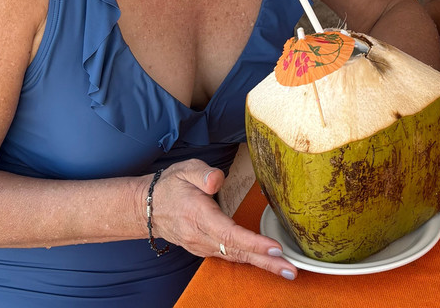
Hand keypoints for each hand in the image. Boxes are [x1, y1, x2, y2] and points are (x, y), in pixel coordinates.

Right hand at [150, 159, 296, 278]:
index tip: (275, 247)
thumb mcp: (184, 170)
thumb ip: (202, 174)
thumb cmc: (170, 186)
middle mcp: (200, 236)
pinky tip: (268, 262)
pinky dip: (250, 260)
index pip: (229, 233)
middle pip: (236, 252)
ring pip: (235, 257)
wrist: (148, 208)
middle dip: (266, 262)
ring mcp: (201, 246)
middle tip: (291, 270)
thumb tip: (217, 180)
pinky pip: (230, 256)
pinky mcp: (204, 249)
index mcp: (198, 215)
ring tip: (287, 269)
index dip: (253, 243)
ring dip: (262, 264)